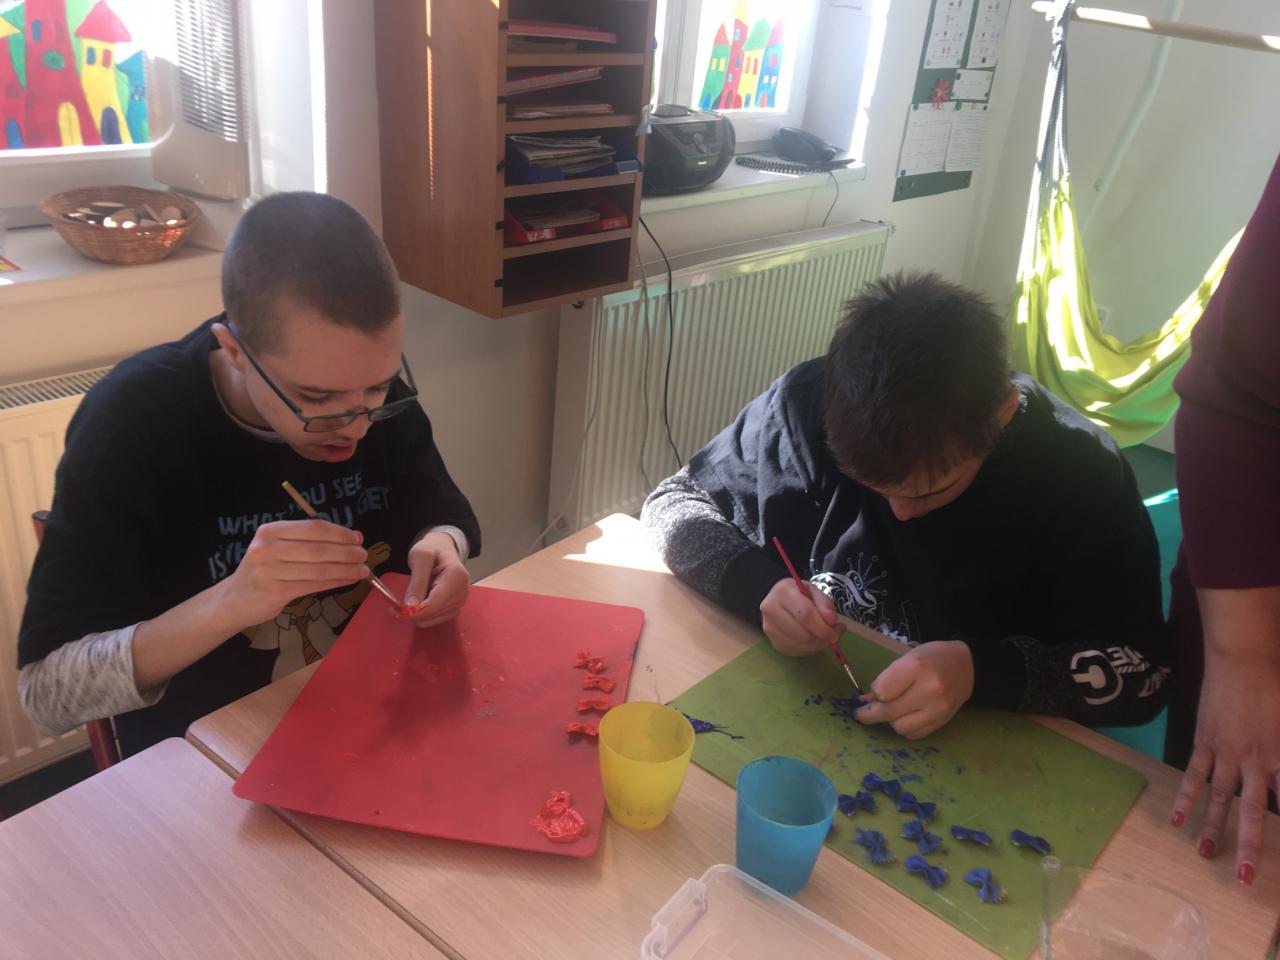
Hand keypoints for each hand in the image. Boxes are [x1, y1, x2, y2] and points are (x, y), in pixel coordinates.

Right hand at [219, 520, 368, 628]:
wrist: (233, 600)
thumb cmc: (263, 571)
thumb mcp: (278, 548)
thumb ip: (309, 542)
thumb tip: (352, 538)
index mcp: (270, 531)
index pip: (313, 528)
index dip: (339, 533)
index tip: (357, 538)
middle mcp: (268, 548)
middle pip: (318, 548)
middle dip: (347, 552)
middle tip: (364, 555)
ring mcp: (271, 570)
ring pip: (319, 568)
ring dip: (346, 569)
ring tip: (363, 570)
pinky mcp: (276, 592)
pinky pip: (314, 585)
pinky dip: (335, 581)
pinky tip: (348, 580)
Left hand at [403, 532, 469, 626]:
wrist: (443, 549)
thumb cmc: (431, 549)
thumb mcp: (420, 557)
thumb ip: (417, 581)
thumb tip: (411, 606)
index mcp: (456, 576)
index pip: (435, 603)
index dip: (416, 612)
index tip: (398, 611)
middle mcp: (462, 591)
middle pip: (435, 612)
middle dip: (415, 613)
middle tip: (396, 608)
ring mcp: (461, 600)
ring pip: (436, 618)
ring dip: (419, 615)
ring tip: (407, 603)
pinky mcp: (456, 606)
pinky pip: (439, 618)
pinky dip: (425, 616)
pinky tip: (418, 606)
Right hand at [760, 578, 842, 656]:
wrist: (778, 600)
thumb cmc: (799, 594)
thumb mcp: (814, 591)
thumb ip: (825, 603)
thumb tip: (832, 620)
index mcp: (783, 592)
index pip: (805, 615)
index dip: (823, 627)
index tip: (836, 632)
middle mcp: (771, 610)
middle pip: (802, 634)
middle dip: (822, 638)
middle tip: (833, 635)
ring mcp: (769, 628)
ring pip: (800, 645)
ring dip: (817, 645)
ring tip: (824, 636)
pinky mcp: (773, 642)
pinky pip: (796, 651)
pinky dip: (809, 649)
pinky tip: (813, 640)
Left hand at [856, 640, 973, 739]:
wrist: (968, 666)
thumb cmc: (932, 657)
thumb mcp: (907, 658)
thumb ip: (887, 679)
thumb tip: (866, 701)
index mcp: (916, 667)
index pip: (881, 691)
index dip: (874, 693)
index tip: (874, 691)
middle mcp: (928, 690)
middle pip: (888, 712)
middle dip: (869, 714)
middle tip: (860, 713)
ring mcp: (937, 709)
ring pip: (899, 727)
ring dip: (890, 721)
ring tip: (892, 710)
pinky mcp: (942, 722)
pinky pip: (913, 734)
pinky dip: (905, 728)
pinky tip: (906, 717)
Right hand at [1171, 648, 1279, 885]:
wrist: (1244, 661)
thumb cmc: (1277, 689)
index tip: (1278, 859)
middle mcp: (1256, 761)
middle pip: (1252, 811)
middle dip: (1249, 845)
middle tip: (1243, 876)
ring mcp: (1227, 753)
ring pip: (1220, 798)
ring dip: (1213, 827)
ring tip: (1206, 855)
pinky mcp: (1205, 742)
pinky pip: (1194, 774)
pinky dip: (1186, 797)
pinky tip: (1177, 818)